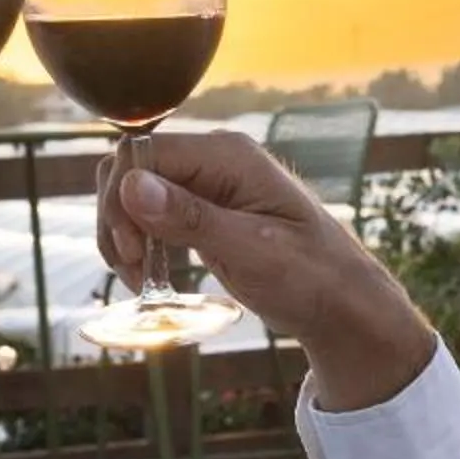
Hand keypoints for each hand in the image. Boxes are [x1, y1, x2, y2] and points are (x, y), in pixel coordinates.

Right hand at [97, 128, 436, 412]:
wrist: (342, 304)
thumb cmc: (312, 277)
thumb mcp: (252, 252)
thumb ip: (191, 218)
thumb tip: (131, 184)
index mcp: (228, 156)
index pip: (142, 154)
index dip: (122, 200)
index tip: (134, 252)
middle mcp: (213, 159)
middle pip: (129, 168)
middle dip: (117, 217)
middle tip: (133, 270)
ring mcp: (206, 183)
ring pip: (132, 191)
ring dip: (122, 233)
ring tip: (138, 278)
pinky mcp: (202, 210)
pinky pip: (149, 213)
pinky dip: (138, 243)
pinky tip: (148, 275)